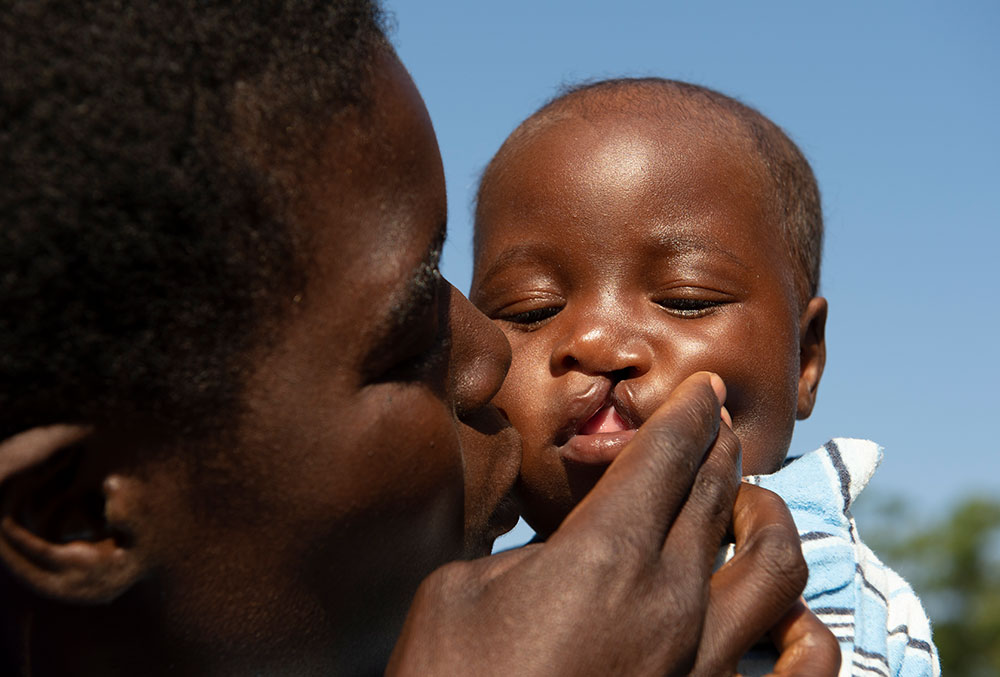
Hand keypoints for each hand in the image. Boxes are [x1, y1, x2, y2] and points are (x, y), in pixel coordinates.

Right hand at [388, 373, 817, 674]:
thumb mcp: (459, 590)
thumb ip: (527, 554)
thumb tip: (565, 551)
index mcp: (604, 555)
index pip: (664, 456)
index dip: (686, 413)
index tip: (701, 390)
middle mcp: (671, 600)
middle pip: (714, 493)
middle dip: (718, 446)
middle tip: (715, 424)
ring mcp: (704, 661)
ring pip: (774, 564)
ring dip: (767, 516)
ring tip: (751, 502)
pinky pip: (804, 665)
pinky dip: (808, 626)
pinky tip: (789, 611)